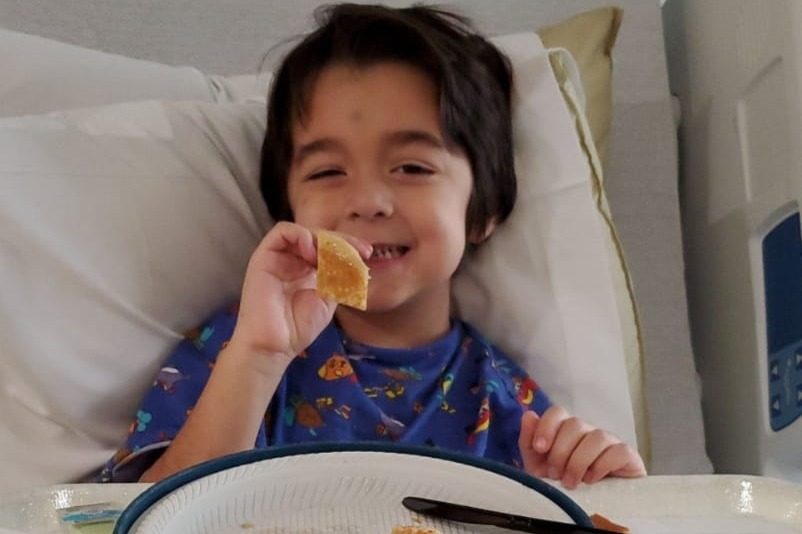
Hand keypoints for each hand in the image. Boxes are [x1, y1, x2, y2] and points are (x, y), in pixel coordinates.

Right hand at [229, 222, 370, 360]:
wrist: (276, 345)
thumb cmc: (298, 327)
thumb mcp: (329, 299)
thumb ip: (339, 277)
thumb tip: (354, 260)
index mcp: (307, 269)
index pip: (329, 247)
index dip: (348, 246)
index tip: (366, 254)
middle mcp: (292, 260)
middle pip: (318, 236)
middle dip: (342, 240)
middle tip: (359, 251)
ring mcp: (278, 257)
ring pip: (303, 232)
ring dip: (322, 238)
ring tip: (333, 256)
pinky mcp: (264, 256)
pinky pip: (282, 232)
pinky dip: (301, 235)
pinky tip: (312, 252)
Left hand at [518, 406, 645, 488]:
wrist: (589, 510)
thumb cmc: (562, 485)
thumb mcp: (539, 467)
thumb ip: (529, 442)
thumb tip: (528, 416)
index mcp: (565, 430)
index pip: (558, 413)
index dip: (546, 427)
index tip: (539, 448)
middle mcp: (588, 431)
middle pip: (575, 424)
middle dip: (561, 451)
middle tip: (555, 474)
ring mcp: (609, 441)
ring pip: (596, 436)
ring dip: (579, 461)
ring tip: (571, 482)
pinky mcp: (626, 455)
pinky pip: (618, 451)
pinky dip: (602, 465)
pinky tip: (592, 480)